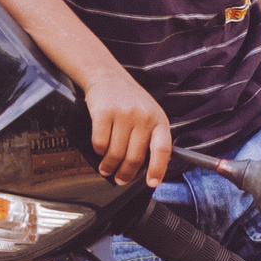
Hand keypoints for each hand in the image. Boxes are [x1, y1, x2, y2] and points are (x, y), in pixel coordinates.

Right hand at [85, 71, 171, 186]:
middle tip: (119, 179)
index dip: (158, 169)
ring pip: (115, 153)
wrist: (108, 76)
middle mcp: (143, 117)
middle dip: (125, 174)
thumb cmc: (130, 99)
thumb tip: (155, 168)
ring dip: (109, 166)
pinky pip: (100, 143)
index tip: (152, 183)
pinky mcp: (104, 112)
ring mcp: (123, 114)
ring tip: (106, 168)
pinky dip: (98, 151)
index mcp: (159, 120)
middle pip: (135, 157)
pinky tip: (99, 150)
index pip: (162, 149)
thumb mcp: (150, 114)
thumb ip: (153, 138)